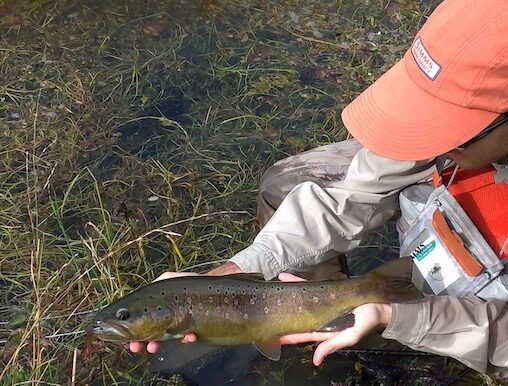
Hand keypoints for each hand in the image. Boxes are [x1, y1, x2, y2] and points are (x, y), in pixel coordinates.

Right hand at [129, 271, 198, 353]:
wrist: (214, 289)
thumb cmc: (191, 283)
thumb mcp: (170, 279)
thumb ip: (157, 284)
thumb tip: (145, 291)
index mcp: (158, 307)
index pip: (141, 321)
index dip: (133, 331)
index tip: (128, 338)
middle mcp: (167, 318)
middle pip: (150, 333)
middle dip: (141, 342)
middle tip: (135, 347)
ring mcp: (179, 325)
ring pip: (166, 339)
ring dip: (159, 344)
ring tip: (154, 347)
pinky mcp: (193, 329)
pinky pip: (187, 337)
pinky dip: (187, 338)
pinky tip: (188, 336)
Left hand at [277, 272, 391, 365]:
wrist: (378, 304)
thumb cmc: (365, 322)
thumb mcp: (350, 336)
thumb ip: (332, 346)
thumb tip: (315, 360)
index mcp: (322, 330)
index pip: (299, 334)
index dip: (285, 334)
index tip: (269, 334)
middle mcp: (317, 317)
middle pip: (294, 315)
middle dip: (280, 313)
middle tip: (262, 309)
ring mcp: (319, 303)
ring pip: (297, 299)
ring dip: (284, 294)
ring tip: (268, 289)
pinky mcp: (324, 291)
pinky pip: (307, 286)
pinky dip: (296, 281)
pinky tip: (284, 276)